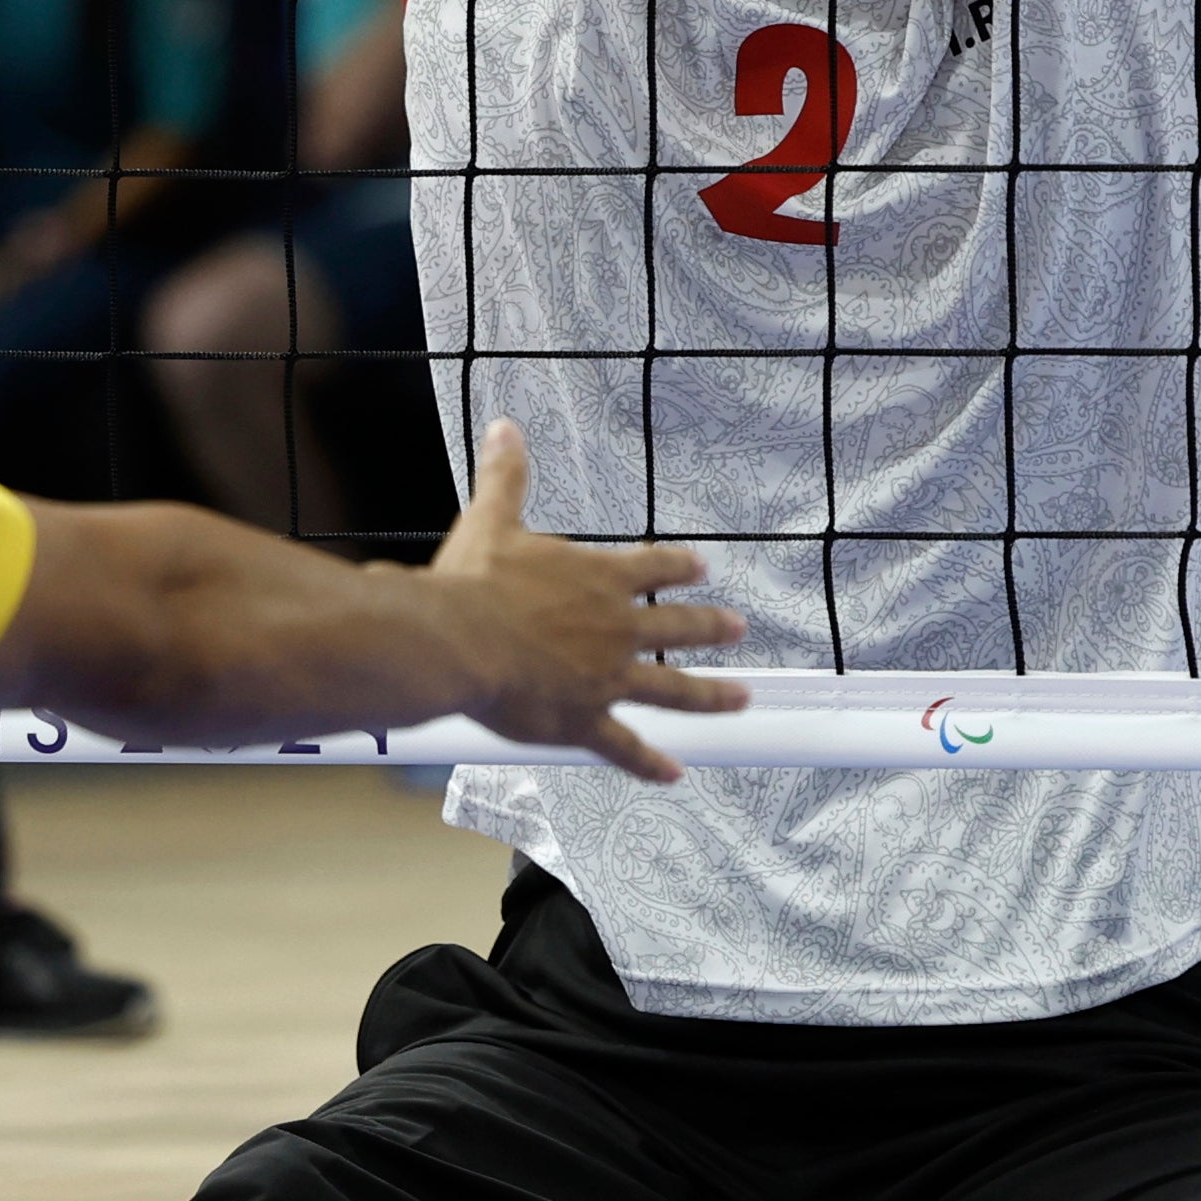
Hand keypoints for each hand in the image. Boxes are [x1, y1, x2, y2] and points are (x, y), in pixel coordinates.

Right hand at [424, 421, 743, 781]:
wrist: (457, 641)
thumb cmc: (473, 581)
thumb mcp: (492, 519)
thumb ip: (507, 476)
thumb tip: (506, 428)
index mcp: (599, 578)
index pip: (654, 568)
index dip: (680, 567)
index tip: (703, 568)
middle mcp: (616, 628)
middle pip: (677, 627)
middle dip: (711, 627)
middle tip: (739, 627)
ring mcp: (607, 679)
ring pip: (672, 688)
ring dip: (711, 693)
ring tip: (743, 697)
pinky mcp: (585, 720)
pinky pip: (625, 747)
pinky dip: (650, 763)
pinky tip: (675, 772)